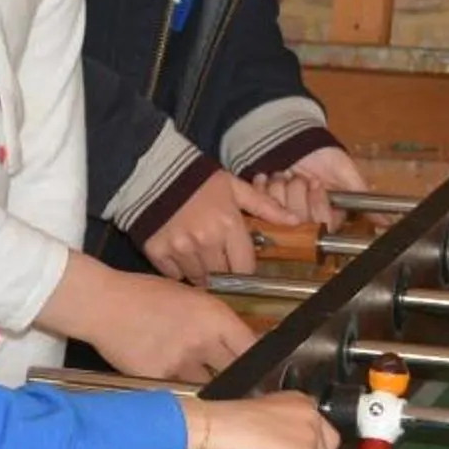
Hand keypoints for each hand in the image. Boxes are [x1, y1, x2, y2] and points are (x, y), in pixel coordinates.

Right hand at [88, 268, 256, 383]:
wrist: (105, 305)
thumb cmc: (146, 295)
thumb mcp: (192, 298)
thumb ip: (216, 322)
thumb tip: (240, 343)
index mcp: (214, 317)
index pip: (252, 348)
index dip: (262, 363)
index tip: (264, 373)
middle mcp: (202, 341)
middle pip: (235, 372)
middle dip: (242, 383)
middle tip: (246, 393)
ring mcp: (180, 363)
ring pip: (210, 389)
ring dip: (214, 393)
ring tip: (218, 400)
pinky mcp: (159, 380)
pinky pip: (181, 393)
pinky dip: (185, 395)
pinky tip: (186, 397)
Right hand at [142, 171, 301, 285]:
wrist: (153, 170)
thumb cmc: (199, 179)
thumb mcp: (235, 187)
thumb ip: (265, 206)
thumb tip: (294, 221)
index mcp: (228, 225)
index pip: (244, 268)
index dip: (245, 270)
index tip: (241, 265)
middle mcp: (205, 241)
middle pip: (221, 276)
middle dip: (223, 272)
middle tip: (219, 261)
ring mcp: (180, 248)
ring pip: (198, 278)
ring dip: (201, 273)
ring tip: (199, 256)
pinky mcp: (157, 251)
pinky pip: (173, 274)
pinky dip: (178, 269)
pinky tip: (180, 254)